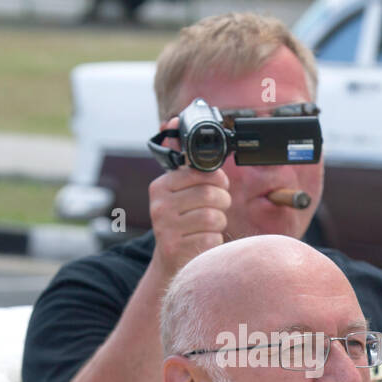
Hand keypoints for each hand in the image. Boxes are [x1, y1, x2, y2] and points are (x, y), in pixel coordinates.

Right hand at [148, 118, 231, 278]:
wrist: (170, 261)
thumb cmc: (182, 221)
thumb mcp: (179, 190)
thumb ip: (184, 162)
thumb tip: (174, 119)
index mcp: (161, 186)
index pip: (200, 174)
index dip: (218, 181)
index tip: (219, 186)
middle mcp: (159, 205)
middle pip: (210, 195)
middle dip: (222, 203)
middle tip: (217, 208)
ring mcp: (165, 228)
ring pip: (213, 217)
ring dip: (219, 223)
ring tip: (208, 226)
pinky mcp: (174, 248)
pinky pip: (211, 238)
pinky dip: (213, 241)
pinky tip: (202, 241)